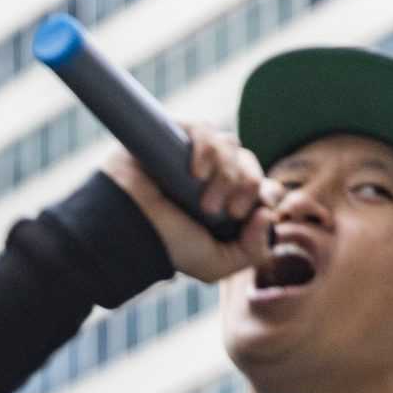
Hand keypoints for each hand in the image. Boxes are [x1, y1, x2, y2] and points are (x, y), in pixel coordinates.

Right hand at [98, 123, 277, 282]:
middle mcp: (214, 175)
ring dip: (226, 171)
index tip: (246, 213)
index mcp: (227, 201)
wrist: (124, 229)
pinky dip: (206, 148)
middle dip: (245, 186)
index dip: (267, 192)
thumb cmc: (165, 246)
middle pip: (251, 163)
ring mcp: (195, 154)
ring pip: (231, 145)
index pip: (264, 185)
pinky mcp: (176, 136)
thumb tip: (267, 213)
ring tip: (202, 195)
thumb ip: (253, 252)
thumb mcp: (216, 264)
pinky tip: (194, 172)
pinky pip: (206, 129)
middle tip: (223, 210)